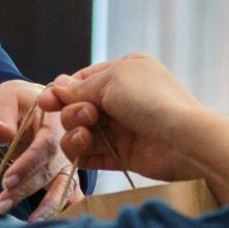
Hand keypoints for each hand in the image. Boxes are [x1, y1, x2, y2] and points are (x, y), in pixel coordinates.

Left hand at [0, 79, 73, 214]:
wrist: (31, 106)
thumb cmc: (16, 102)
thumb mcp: (5, 98)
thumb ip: (2, 114)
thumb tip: (1, 133)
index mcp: (56, 120)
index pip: (43, 146)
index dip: (27, 165)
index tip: (8, 181)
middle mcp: (68, 143)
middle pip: (49, 171)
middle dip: (26, 190)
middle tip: (1, 205)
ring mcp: (69, 161)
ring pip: (63, 186)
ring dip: (47, 207)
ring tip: (31, 223)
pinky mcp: (65, 175)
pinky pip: (69, 194)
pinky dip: (64, 209)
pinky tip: (55, 226)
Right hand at [41, 55, 213, 181]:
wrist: (182, 138)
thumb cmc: (149, 100)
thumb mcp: (111, 80)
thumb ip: (80, 87)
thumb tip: (57, 88)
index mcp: (124, 71)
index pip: (83, 80)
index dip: (62, 92)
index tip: (46, 103)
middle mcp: (123, 97)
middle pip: (79, 107)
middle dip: (74, 113)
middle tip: (87, 117)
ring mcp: (123, 127)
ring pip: (82, 132)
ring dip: (76, 135)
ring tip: (85, 137)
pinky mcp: (124, 154)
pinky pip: (94, 155)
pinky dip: (83, 155)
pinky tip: (82, 154)